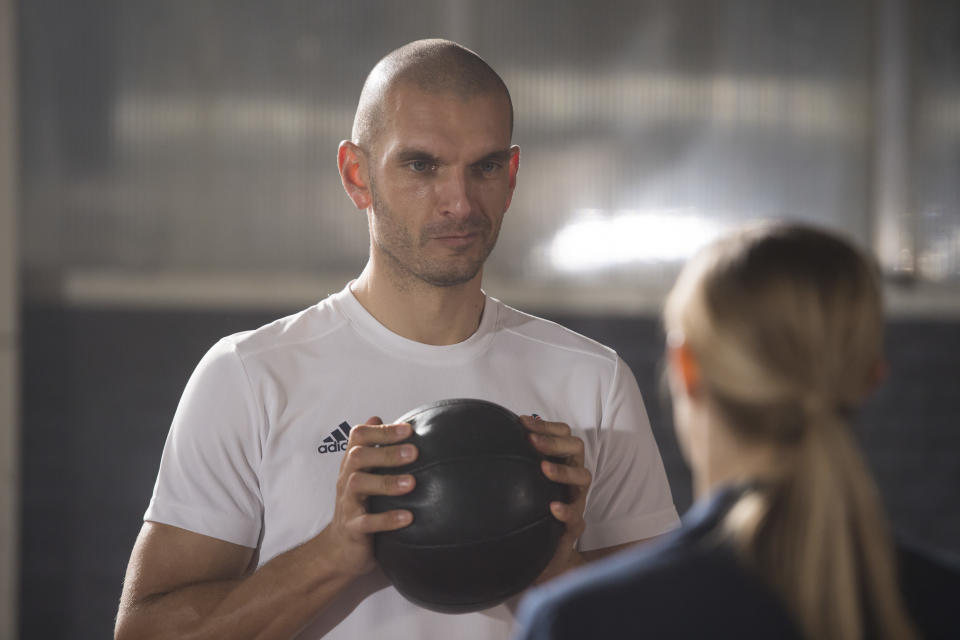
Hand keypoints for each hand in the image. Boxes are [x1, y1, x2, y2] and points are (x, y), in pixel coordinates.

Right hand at [319, 417, 416, 577]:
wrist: (339, 548)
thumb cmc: (359, 506)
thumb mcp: (365, 475)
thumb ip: (373, 449)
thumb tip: (378, 417)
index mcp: (352, 465)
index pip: (358, 437)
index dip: (381, 431)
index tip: (408, 430)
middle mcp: (346, 480)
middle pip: (357, 456)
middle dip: (385, 452)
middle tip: (414, 452)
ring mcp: (347, 504)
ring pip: (358, 484)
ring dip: (386, 483)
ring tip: (412, 483)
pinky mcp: (352, 528)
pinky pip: (366, 522)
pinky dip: (387, 519)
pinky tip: (407, 517)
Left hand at [521, 415, 591, 582]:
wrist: (540, 555)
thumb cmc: (528, 511)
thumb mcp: (519, 485)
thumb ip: (511, 463)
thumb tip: (481, 440)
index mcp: (561, 462)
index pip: (563, 434)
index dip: (546, 426)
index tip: (521, 422)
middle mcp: (572, 478)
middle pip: (576, 448)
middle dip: (554, 442)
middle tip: (531, 442)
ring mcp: (576, 500)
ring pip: (583, 477)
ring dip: (563, 470)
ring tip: (544, 468)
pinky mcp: (574, 527)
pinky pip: (578, 518)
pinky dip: (568, 510)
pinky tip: (553, 507)